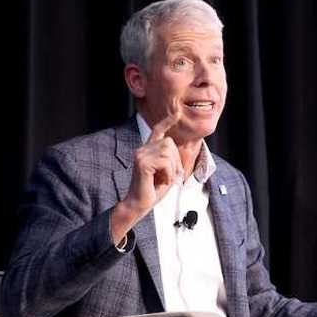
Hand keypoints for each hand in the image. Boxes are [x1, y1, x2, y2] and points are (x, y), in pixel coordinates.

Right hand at [112, 99, 183, 242]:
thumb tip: (176, 152)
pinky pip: (166, 163)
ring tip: (163, 179)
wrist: (138, 204)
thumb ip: (170, 161)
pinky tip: (160, 181)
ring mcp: (140, 155)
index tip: (177, 113)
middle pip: (170, 143)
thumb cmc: (152, 191)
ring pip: (169, 153)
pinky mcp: (142, 163)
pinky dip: (169, 174)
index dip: (168, 122)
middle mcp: (142, 150)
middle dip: (176, 161)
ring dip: (172, 169)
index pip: (158, 131)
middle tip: (170, 176)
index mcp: (147, 151)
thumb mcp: (166, 173)